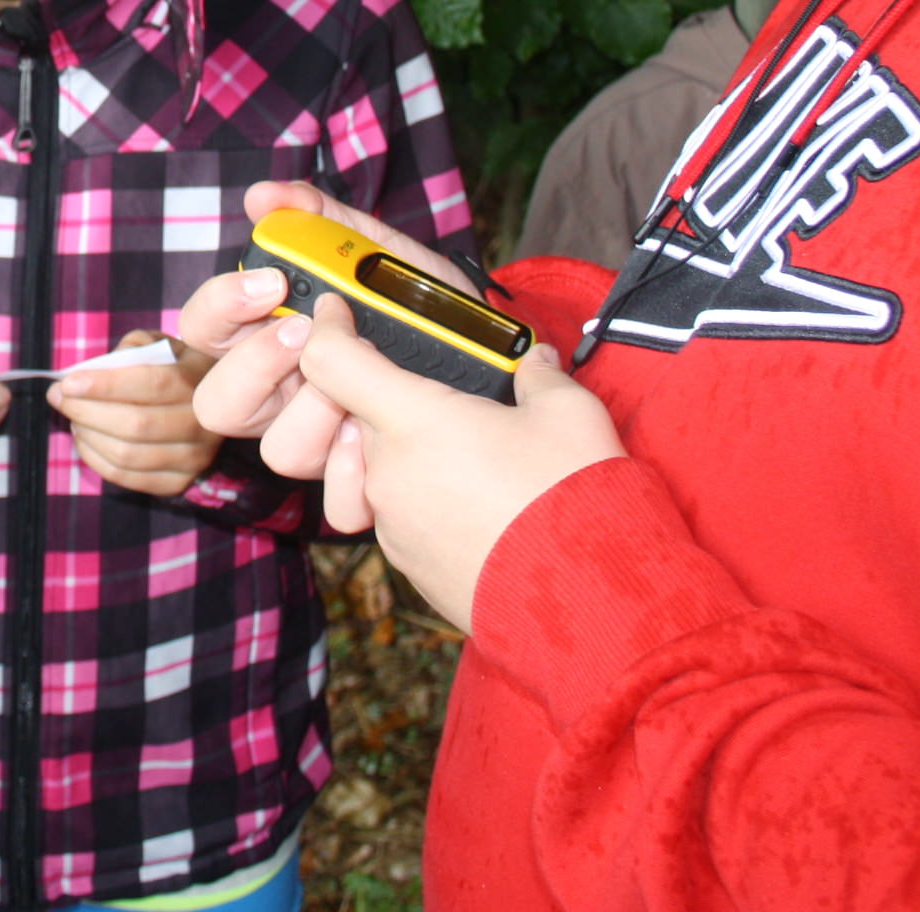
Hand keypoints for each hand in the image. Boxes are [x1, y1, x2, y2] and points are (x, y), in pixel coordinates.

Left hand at [48, 330, 222, 496]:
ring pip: (127, 455)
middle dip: (87, 411)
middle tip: (59, 397)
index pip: (152, 385)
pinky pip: (126, 477)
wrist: (208, 406)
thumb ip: (129, 350)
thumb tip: (89, 372)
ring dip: (88, 435)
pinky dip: (95, 458)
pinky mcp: (177, 483)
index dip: (106, 385)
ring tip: (72, 417)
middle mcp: (204, 423)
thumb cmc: (171, 367)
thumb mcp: (158, 344)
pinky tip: (85, 438)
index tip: (68, 383)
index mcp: (201, 379)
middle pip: (136, 425)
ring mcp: (194, 458)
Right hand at [185, 179, 481, 473]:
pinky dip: (364, 471)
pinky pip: (337, 500)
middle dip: (259, 367)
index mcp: (267, 335)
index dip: (223, 305)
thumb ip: (320, 221)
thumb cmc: (423, 303)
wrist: (496, 357)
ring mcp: (317, 439)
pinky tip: (388, 435)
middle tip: (308, 334)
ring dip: (321, 413)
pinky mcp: (359, 482)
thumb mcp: (378, 252)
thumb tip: (262, 196)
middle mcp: (280, 394)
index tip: (273, 282)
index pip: (202, 327)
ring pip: (278, 450)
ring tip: (367, 386)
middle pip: (218, 403)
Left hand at [298, 318, 623, 630]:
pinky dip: (425, 500)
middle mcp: (386, 473)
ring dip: (408, 455)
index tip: (337, 314)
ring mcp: (392, 525)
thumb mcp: (571, 411)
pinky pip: (399, 515)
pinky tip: (477, 503)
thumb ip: (540, 376)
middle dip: (388, 401)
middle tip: (444, 398)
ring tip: (469, 457)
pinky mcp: (408, 565)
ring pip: (377, 469)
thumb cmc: (574, 498)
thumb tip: (535, 364)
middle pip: (355, 418)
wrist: (591, 605)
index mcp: (413, 420)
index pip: (330, 362)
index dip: (328, 330)